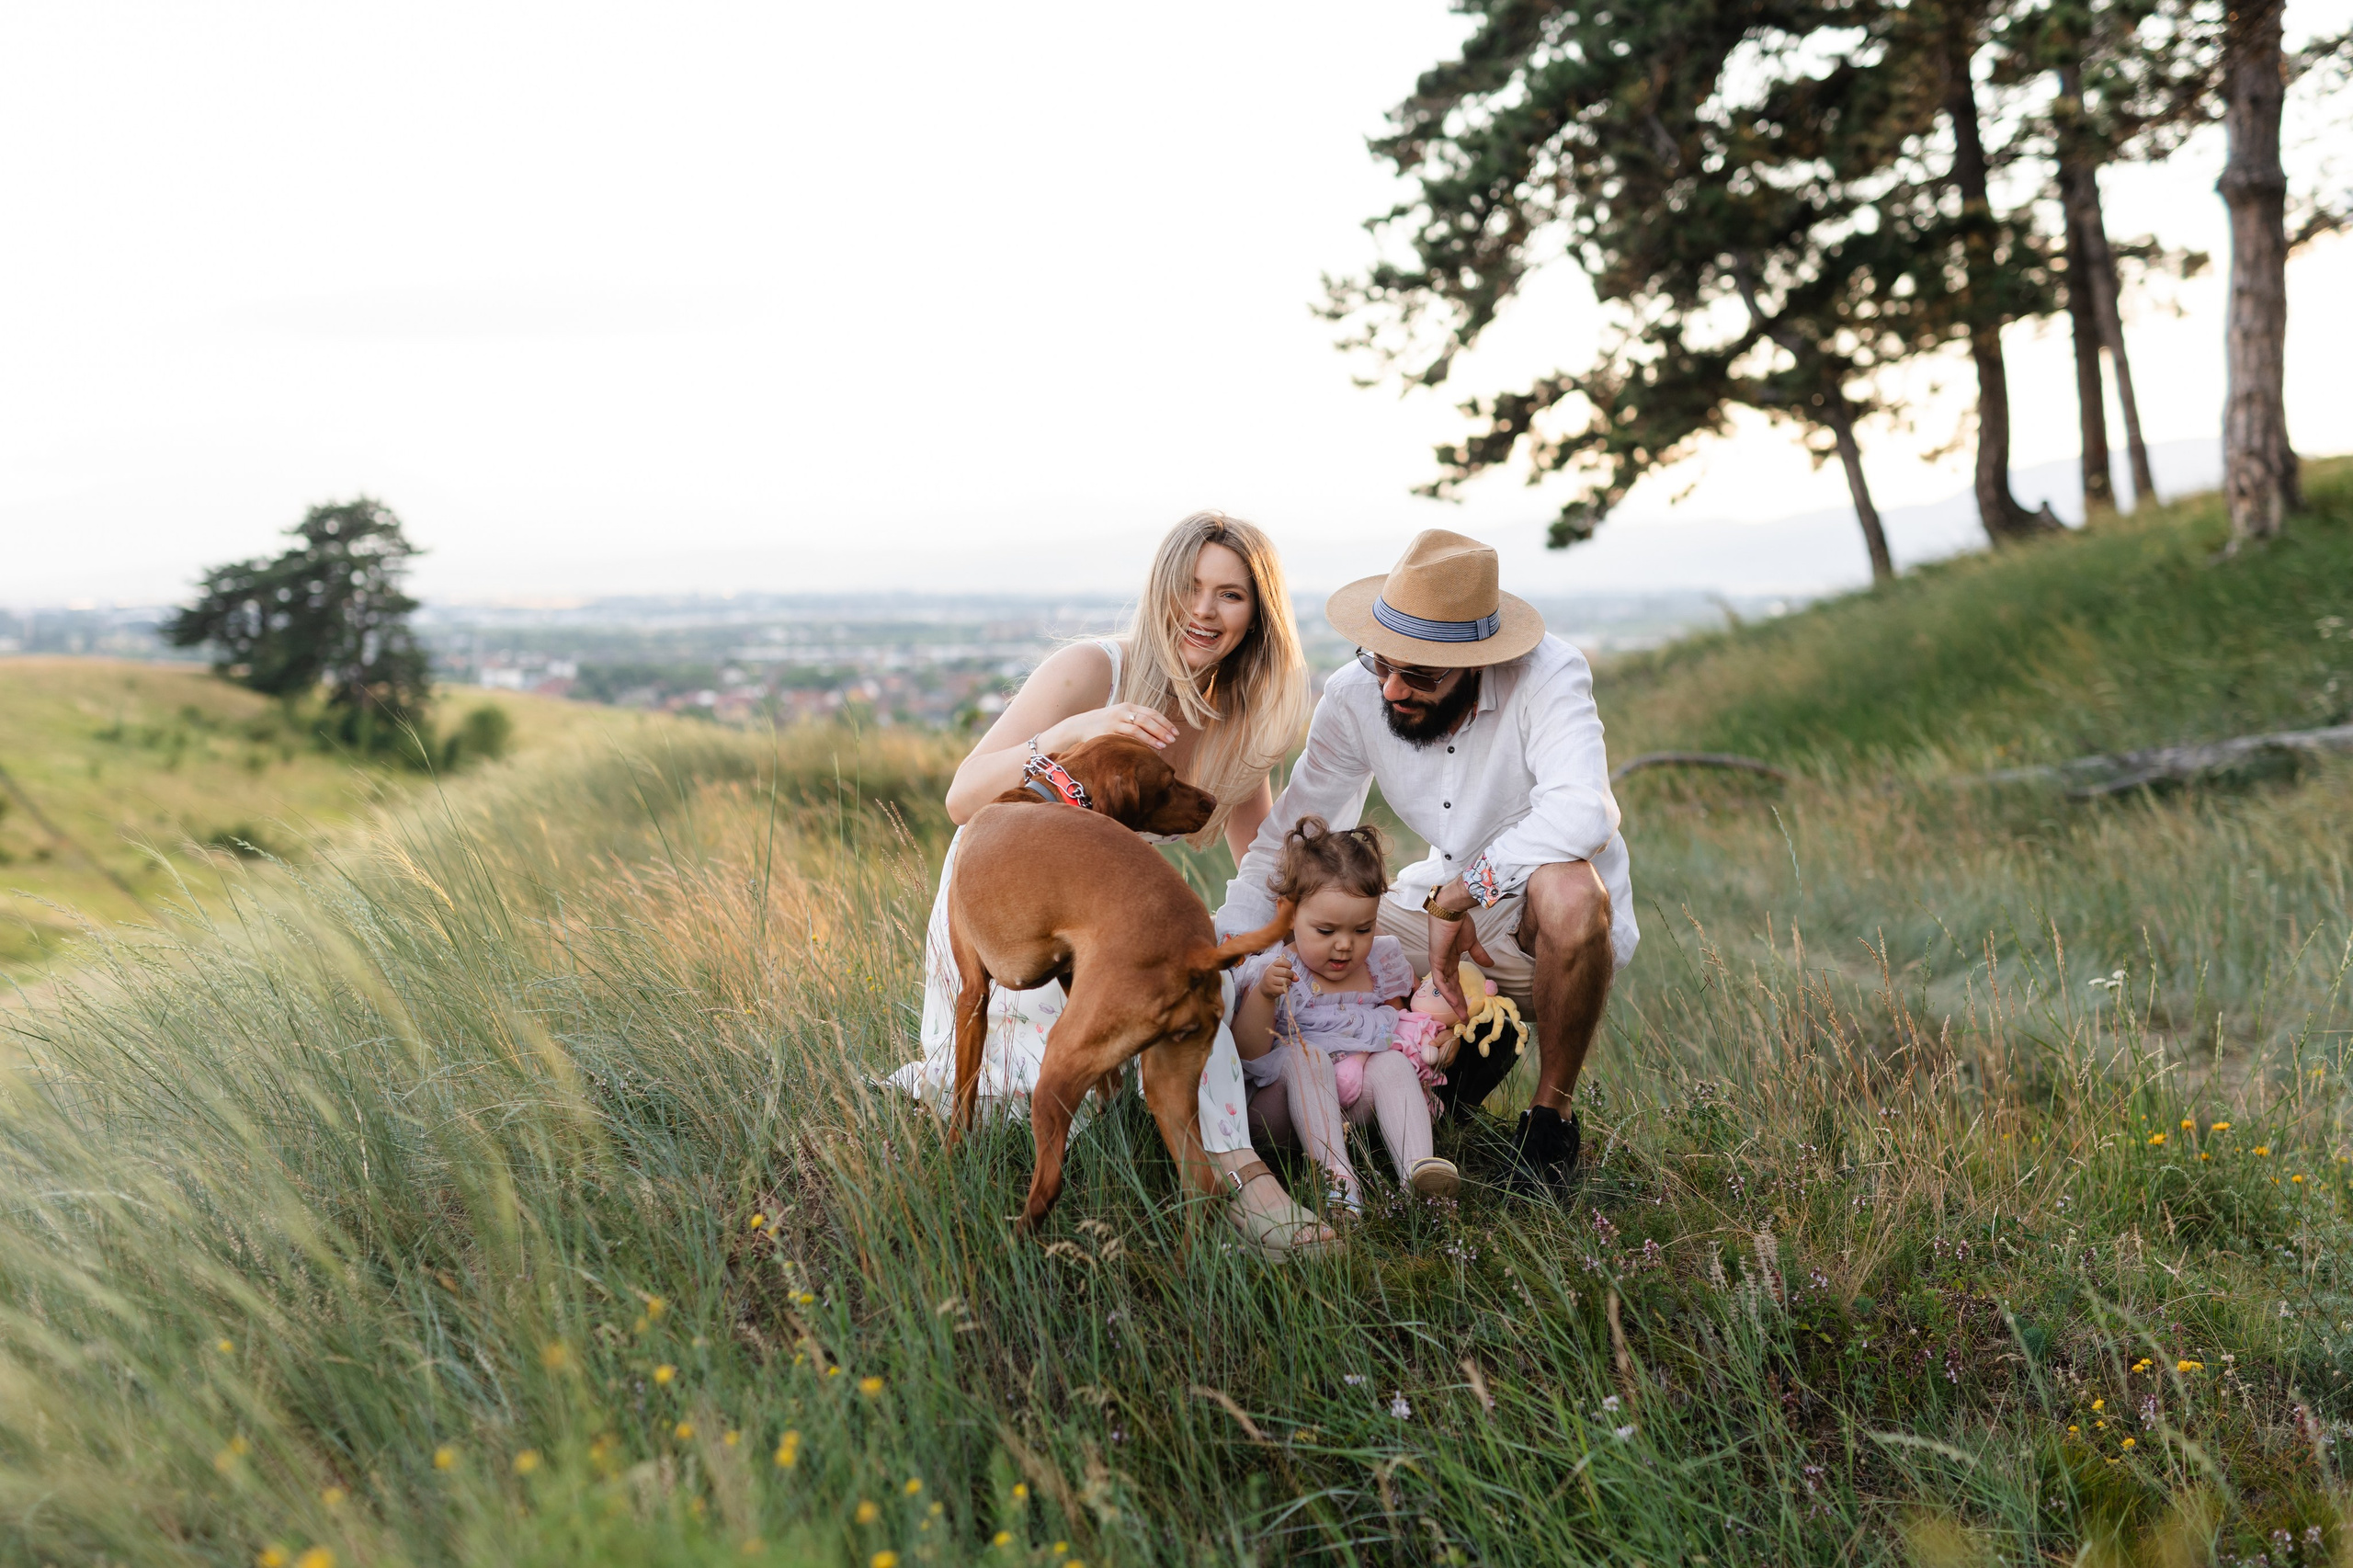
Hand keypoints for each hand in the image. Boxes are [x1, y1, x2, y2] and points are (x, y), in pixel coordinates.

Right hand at [1052, 702, 1178, 750]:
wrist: (1079, 726)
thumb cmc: (1103, 724)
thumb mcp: (1120, 718)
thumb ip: (1135, 722)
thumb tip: (1155, 734)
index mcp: (1128, 707)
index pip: (1151, 713)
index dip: (1165, 722)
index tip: (1175, 732)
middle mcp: (1123, 711)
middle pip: (1148, 719)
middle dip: (1162, 729)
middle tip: (1174, 739)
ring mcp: (1116, 720)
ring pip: (1139, 727)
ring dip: (1154, 736)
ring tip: (1164, 745)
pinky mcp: (1109, 731)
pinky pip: (1128, 735)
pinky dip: (1141, 741)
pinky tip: (1149, 748)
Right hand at [1257, 954, 1295, 1003]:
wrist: (1264, 989)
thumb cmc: (1275, 978)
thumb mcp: (1280, 971)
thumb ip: (1290, 972)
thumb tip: (1296, 978)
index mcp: (1272, 965)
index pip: (1282, 960)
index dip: (1289, 964)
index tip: (1288, 968)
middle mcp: (1269, 971)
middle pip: (1286, 971)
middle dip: (1291, 975)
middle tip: (1289, 977)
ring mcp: (1270, 981)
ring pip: (1286, 981)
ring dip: (1289, 983)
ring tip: (1286, 983)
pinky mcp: (1272, 989)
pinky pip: (1284, 989)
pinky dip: (1287, 989)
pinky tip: (1283, 988)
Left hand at [1426, 892, 1491, 1018]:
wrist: (1452, 910)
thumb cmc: (1460, 922)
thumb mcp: (1472, 943)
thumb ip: (1479, 955)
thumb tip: (1490, 964)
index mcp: (1450, 959)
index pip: (1455, 981)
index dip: (1461, 995)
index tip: (1469, 1007)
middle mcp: (1443, 963)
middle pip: (1450, 987)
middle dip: (1457, 1003)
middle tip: (1465, 1017)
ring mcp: (1438, 962)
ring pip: (1444, 987)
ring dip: (1453, 1001)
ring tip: (1461, 1013)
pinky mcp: (1436, 959)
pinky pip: (1440, 980)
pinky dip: (1446, 991)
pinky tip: (1454, 1001)